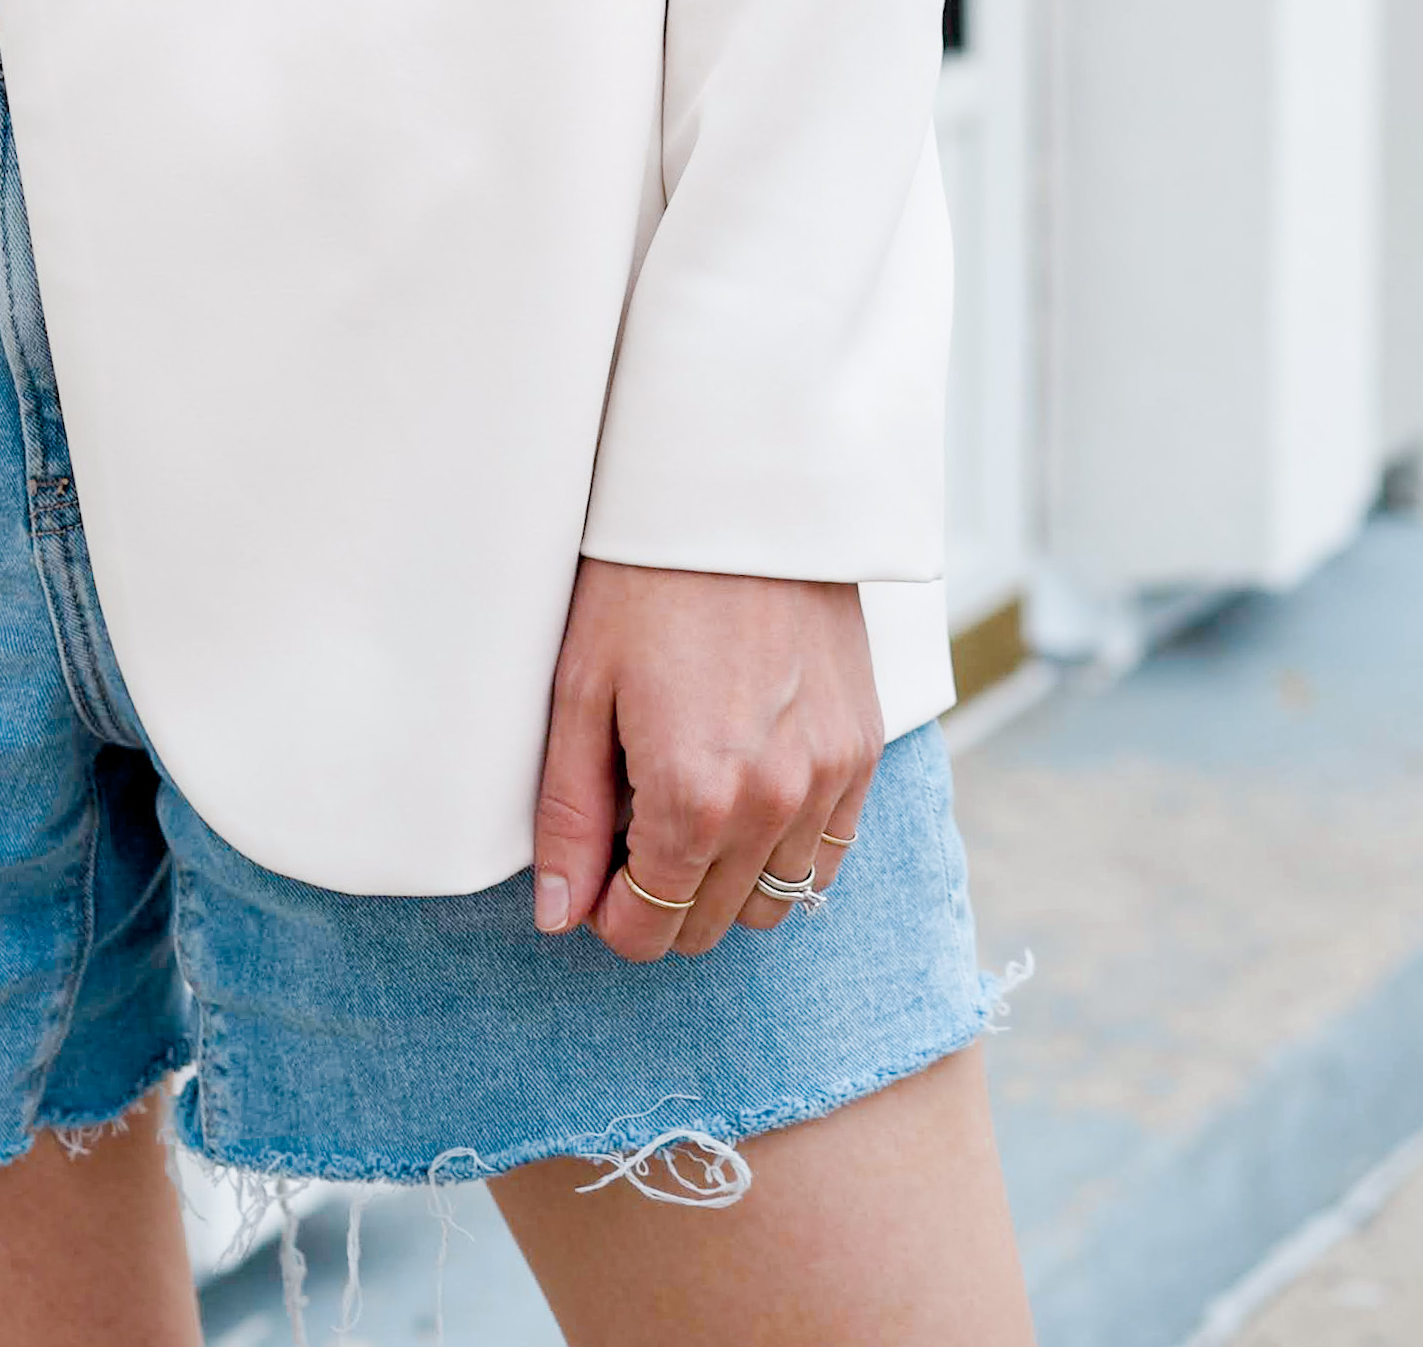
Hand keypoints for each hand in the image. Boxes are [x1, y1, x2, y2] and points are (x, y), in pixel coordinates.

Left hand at [530, 560, 880, 961]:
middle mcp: (773, 802)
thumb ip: (569, 815)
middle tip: (630, 843)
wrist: (739, 494)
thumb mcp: (580, 689)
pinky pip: (830, 852)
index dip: (612, 920)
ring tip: (688, 816)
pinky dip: (787, 851)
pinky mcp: (863, 747)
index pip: (652, 926)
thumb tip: (560, 914)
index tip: (595, 884)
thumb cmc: (642, 579)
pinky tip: (747, 799)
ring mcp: (829, 778)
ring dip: (726, 884)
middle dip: (662, 905)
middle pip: (713, 924)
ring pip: (778, 900)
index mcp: (693, 795)